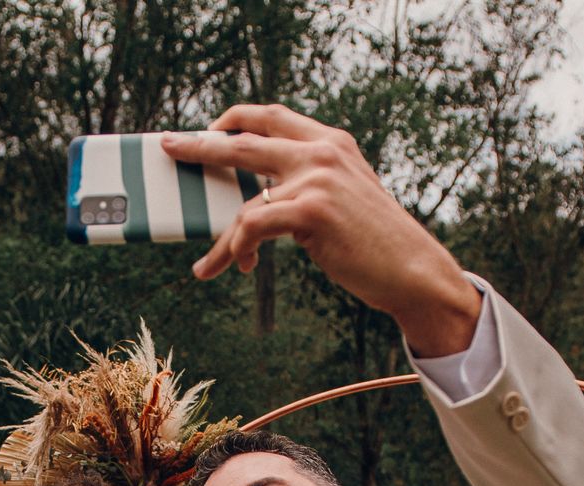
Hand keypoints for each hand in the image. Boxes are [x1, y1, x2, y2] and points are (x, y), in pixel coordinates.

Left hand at [160, 105, 481, 355]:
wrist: (412, 270)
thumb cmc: (375, 244)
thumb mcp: (344, 198)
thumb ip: (311, 184)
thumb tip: (260, 201)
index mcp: (331, 142)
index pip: (272, 117)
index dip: (234, 119)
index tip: (210, 130)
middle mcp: (322, 151)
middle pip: (244, 139)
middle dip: (201, 145)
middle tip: (171, 147)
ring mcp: (317, 177)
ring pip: (243, 200)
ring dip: (220, 239)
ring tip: (206, 264)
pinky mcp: (312, 209)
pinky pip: (253, 226)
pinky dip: (238, 249)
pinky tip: (240, 267)